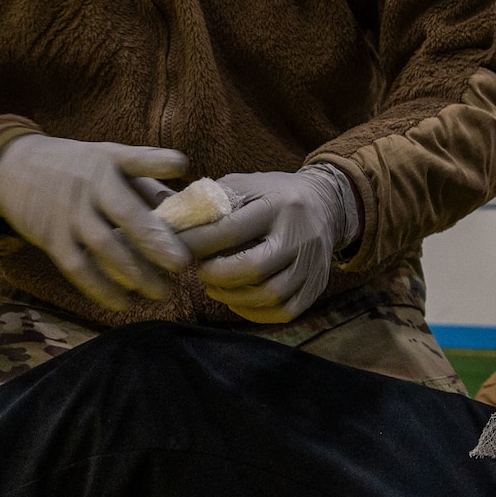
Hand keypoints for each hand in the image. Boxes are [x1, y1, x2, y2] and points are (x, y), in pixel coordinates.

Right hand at [0, 136, 191, 309]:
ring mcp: (68, 212)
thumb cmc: (74, 166)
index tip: (181, 165)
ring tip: (162, 293)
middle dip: (154, 240)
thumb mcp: (104, 158)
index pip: (133, 159)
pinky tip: (124, 304)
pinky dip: (101, 288)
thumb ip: (141, 179)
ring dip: (135, 273)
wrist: (10, 167)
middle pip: (124, 213)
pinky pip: (78, 267)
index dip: (156, 162)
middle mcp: (89, 185)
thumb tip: (181, 204)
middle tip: (182, 264)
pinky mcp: (51, 237)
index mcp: (107, 160)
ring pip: (104, 246)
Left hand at [176, 167, 356, 322]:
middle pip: (255, 267)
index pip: (233, 229)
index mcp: (278, 204)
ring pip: (271, 294)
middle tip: (200, 271)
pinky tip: (237, 300)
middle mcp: (300, 234)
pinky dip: (255, 312)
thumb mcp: (246, 184)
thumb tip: (169, 220)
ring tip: (215, 287)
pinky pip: (285, 311)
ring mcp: (312, 263)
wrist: (327, 203)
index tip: (174, 247)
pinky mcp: (317, 285)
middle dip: (217, 274)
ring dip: (233, 297)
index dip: (198, 242)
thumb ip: (211, 200)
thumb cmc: (273, 194)